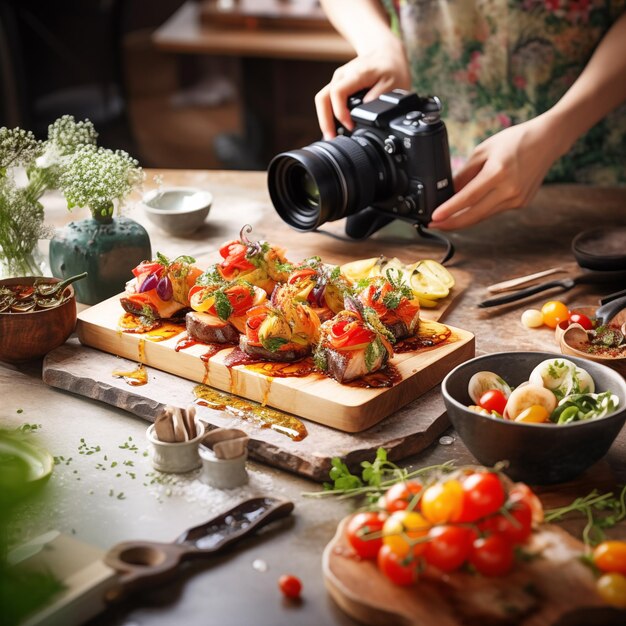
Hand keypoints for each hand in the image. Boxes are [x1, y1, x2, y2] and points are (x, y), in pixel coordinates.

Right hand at [315, 39, 410, 138]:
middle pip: (323, 98)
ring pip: (323, 100)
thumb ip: (379, 96)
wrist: (386, 52)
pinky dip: (329, 114)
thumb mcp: (394, 82)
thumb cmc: (391, 67)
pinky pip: (328, 100)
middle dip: (324, 120)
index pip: (337, 93)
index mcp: (356, 74)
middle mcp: (343, 75)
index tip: (350, 126)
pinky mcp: (338, 84)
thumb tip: (365, 111)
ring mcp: (338, 79)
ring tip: (331, 136)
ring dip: (325, 119)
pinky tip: (334, 127)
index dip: (340, 112)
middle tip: (330, 138)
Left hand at [429, 113, 567, 229]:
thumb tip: (449, 192)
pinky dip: (479, 212)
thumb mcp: (483, 150)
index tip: (434, 217)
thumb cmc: (515, 141)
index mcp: (498, 172)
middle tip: (434, 225)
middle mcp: (509, 189)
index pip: (468, 198)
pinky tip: (467, 210)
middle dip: (451, 223)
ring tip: (445, 220)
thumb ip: (465, 173)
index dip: (449, 210)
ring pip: (483, 216)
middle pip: (474, 215)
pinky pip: (493, 211)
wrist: (547, 141)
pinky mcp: (521, 203)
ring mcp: (517, 199)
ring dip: (463, 220)